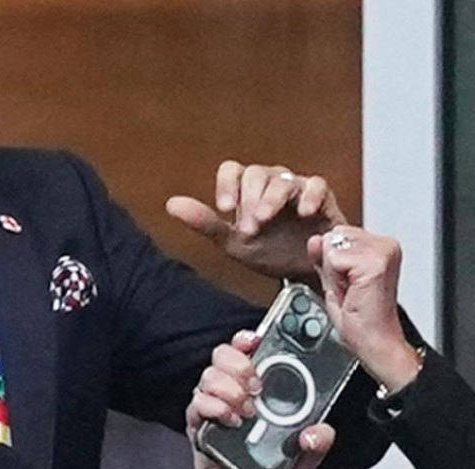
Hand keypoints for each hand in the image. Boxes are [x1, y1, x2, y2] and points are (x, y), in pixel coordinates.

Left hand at [167, 160, 345, 279]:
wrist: (304, 271)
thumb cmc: (269, 251)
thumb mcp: (232, 242)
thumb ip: (204, 222)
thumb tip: (172, 204)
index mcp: (247, 190)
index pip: (232, 171)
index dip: (226, 185)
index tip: (224, 208)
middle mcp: (271, 183)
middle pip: (256, 174)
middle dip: (249, 200)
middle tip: (248, 227)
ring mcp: (297, 188)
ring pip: (283, 180)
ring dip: (271, 200)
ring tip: (264, 220)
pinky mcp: (322, 197)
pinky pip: (317, 186)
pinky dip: (310, 196)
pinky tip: (303, 212)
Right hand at [186, 331, 335, 468]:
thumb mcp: (301, 458)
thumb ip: (316, 444)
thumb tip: (319, 431)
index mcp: (256, 389)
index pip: (246, 351)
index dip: (246, 339)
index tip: (255, 339)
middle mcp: (231, 390)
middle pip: (222, 356)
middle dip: (239, 364)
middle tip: (255, 385)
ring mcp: (211, 405)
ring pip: (208, 376)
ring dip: (228, 389)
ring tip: (246, 410)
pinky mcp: (197, 423)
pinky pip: (197, 403)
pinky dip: (214, 408)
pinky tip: (230, 421)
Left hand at [309, 227, 420, 392]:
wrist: (374, 341)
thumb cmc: (360, 318)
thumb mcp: (334, 281)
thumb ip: (324, 257)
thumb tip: (315, 239)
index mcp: (379, 247)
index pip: (336, 234)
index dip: (332, 262)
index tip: (348, 284)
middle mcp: (386, 245)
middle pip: (332, 236)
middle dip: (332, 265)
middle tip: (349, 289)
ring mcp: (383, 251)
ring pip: (331, 246)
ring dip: (333, 272)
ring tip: (351, 291)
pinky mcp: (376, 262)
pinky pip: (334, 259)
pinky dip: (335, 278)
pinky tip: (352, 291)